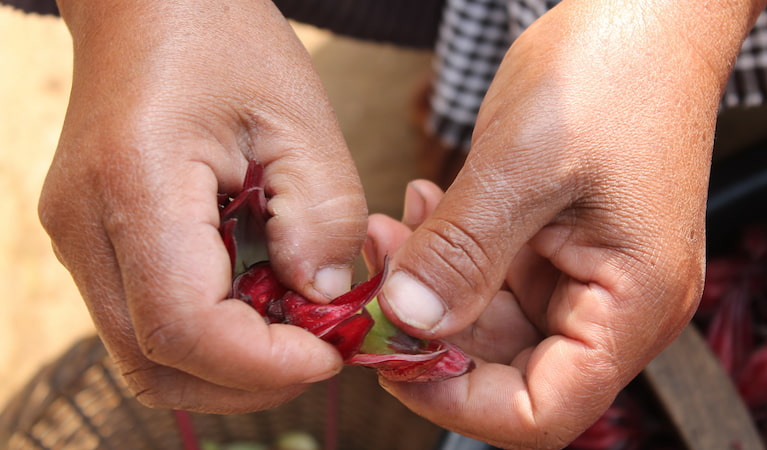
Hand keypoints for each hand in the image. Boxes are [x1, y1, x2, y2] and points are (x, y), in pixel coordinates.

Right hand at [39, 0, 365, 412]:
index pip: (184, 327)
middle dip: (247, 381)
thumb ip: (323, 215)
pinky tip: (255, 299)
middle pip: (154, 365)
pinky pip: (144, 321)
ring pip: (146, 357)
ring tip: (291, 328)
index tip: (328, 353)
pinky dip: (207, 336)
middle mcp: (86, 226)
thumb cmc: (225, 42)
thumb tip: (323, 299)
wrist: (151, 5)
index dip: (263, 363)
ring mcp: (80, 240)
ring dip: (227, 365)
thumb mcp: (301, 119)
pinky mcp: (94, 242)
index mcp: (135, 184)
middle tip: (317, 352)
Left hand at [366, 1, 766, 446]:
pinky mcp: (550, 243)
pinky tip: (418, 212)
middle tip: (375, 281)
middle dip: (429, 332)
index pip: (544, 410)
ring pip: (484, 319)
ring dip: (427, 286)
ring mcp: (579, 273)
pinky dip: (444, 253)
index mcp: (631, 303)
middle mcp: (609, 302)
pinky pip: (486, 275)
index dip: (459, 403)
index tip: (393, 359)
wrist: (644, 15)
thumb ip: (466, 250)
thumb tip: (411, 322)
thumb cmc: (616, 74)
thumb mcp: (527, 163)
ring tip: (390, 232)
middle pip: (506, 367)